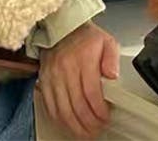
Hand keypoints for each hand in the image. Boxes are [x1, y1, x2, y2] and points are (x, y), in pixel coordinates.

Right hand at [36, 21, 119, 139]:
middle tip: (97, 129)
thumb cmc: (85, 36)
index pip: (91, 93)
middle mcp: (66, 68)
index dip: (99, 111)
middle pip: (77, 106)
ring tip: (85, 132)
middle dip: (89, 123)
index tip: (106, 117)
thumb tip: (113, 75)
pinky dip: (60, 120)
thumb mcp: (106, 41)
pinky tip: (69, 124)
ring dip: (75, 126)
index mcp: (83, 59)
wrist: (62, 26)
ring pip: (63, 110)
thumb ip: (112, 58)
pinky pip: (50, 106)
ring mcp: (53, 76)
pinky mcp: (44, 80)